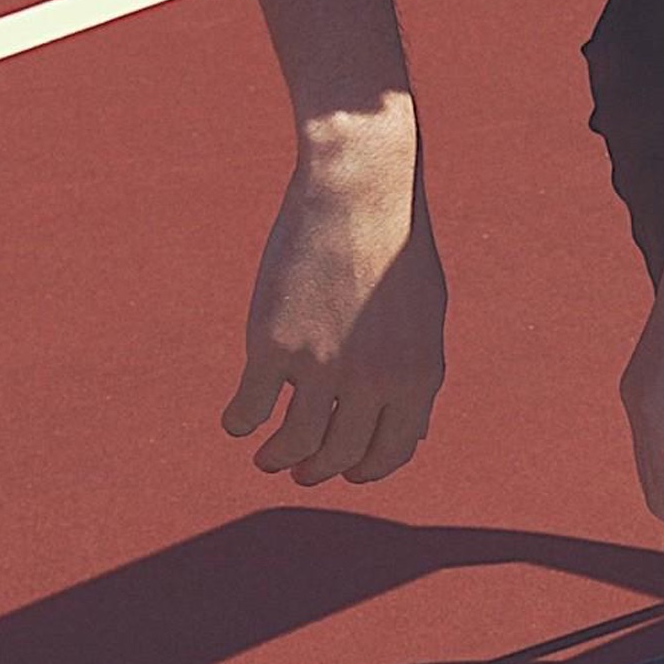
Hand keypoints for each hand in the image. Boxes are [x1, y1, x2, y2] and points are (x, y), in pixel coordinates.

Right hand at [225, 136, 447, 485]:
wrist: (360, 192)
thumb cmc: (394, 248)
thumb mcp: (425, 317)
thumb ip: (415, 377)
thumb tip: (413, 438)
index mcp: (419, 375)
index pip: (393, 451)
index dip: (366, 469)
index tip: (345, 471)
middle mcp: (374, 379)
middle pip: (339, 454)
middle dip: (317, 469)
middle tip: (300, 470)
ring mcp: (322, 365)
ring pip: (293, 444)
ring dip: (277, 458)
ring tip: (268, 456)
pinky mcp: (273, 344)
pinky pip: (250, 408)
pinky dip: (240, 422)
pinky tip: (238, 419)